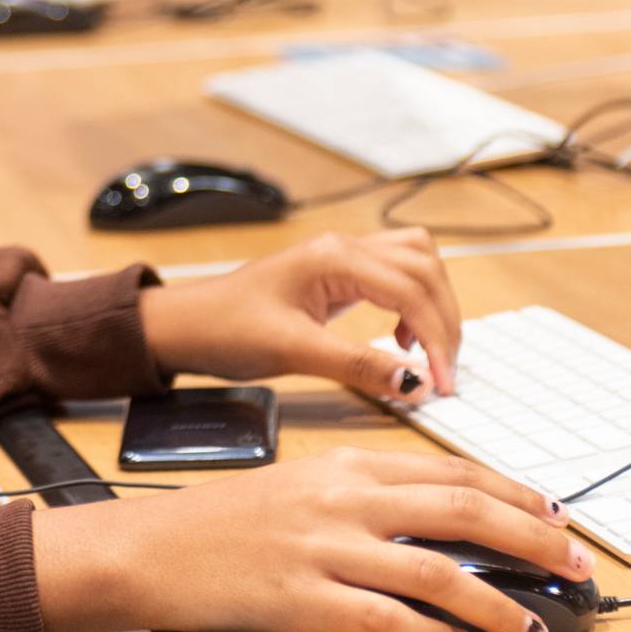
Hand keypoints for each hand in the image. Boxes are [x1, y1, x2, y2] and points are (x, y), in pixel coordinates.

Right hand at [32, 448, 584, 631]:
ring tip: (530, 628)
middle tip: (574, 567)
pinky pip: (388, 622)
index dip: (515, 495)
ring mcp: (325, 550)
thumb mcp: (301, 484)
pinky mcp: (304, 600)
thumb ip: (366, 494)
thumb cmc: (224, 522)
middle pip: (462, 510)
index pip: (451, 471)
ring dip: (496, 605)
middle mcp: (342, 499)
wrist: (151, 548)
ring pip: (438, 571)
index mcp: (345, 464)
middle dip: (531, 541)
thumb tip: (438, 523)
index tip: (556, 517)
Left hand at [138, 229, 460, 398]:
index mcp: (334, 257)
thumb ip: (358, 365)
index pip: (411, 289)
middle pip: (425, 268)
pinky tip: (400, 339)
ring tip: (426, 355)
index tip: (443, 384)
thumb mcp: (292, 351)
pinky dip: (414, 303)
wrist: (186, 325)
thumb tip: (416, 383)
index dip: (437, 337)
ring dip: (434, 306)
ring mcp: (342, 257)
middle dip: (444, 321)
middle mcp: (344, 248)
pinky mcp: (339, 274)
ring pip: (417, 263)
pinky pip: (397, 276)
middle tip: (444, 374)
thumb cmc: (226, 329)